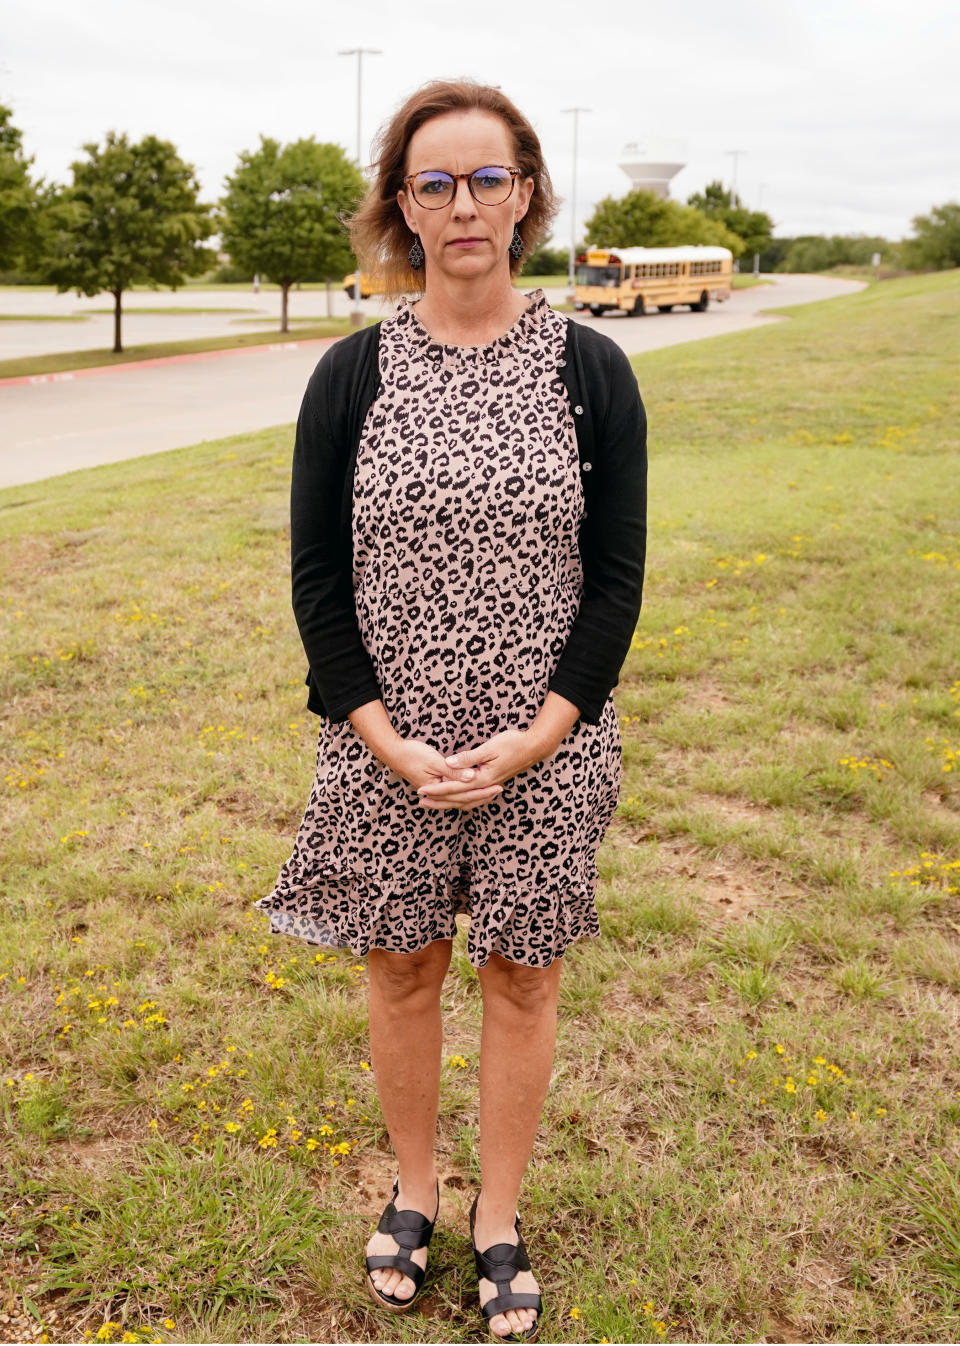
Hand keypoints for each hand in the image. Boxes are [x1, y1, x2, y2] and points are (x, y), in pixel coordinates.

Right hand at [385, 736, 503, 810]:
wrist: (392, 751)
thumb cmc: (411, 754)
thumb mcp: (434, 761)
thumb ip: (453, 771)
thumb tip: (472, 778)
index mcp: (437, 788)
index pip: (463, 795)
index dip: (482, 791)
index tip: (497, 788)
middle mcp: (436, 792)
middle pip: (462, 800)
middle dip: (481, 796)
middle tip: (499, 792)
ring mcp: (433, 789)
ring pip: (457, 798)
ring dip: (473, 797)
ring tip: (489, 795)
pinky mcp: (432, 783)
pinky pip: (452, 792)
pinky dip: (462, 793)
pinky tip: (469, 790)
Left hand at [416, 729, 540, 808]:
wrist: (535, 747)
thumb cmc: (513, 744)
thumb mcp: (489, 748)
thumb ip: (469, 758)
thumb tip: (450, 762)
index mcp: (483, 778)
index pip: (454, 788)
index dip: (436, 789)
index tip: (421, 790)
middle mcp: (486, 786)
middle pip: (458, 798)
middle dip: (439, 800)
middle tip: (420, 801)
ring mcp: (490, 785)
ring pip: (466, 800)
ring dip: (449, 802)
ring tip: (433, 803)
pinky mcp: (493, 782)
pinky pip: (475, 797)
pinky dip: (463, 800)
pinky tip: (457, 800)